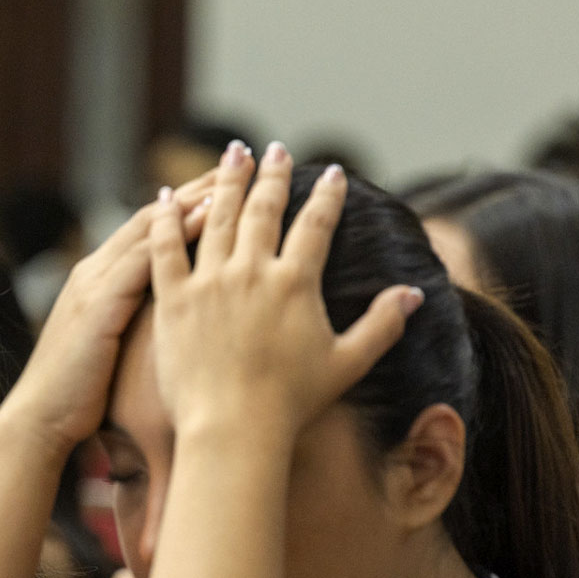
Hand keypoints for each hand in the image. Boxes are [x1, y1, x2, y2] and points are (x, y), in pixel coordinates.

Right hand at [0, 171, 216, 452]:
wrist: (39, 420)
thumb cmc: (80, 400)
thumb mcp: (114, 354)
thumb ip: (140, 327)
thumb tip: (178, 323)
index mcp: (99, 282)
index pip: (153, 229)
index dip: (191, 203)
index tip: (232, 183)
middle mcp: (95, 271)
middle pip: (157, 216)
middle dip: (201, 186)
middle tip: (245, 159)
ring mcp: (94, 284)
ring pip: (152, 228)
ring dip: (196, 198)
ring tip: (237, 174)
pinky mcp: (99, 303)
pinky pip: (144, 258)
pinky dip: (176, 233)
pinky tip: (208, 216)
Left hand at [147, 142, 421, 439]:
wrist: (233, 427)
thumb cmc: (292, 402)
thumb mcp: (348, 363)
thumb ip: (382, 324)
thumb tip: (414, 293)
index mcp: (296, 282)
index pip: (316, 224)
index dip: (327, 196)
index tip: (332, 173)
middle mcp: (253, 272)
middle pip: (265, 209)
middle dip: (273, 174)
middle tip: (276, 150)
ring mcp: (210, 282)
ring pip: (217, 217)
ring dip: (226, 181)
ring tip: (233, 154)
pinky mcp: (174, 299)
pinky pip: (165, 248)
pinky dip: (166, 220)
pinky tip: (164, 197)